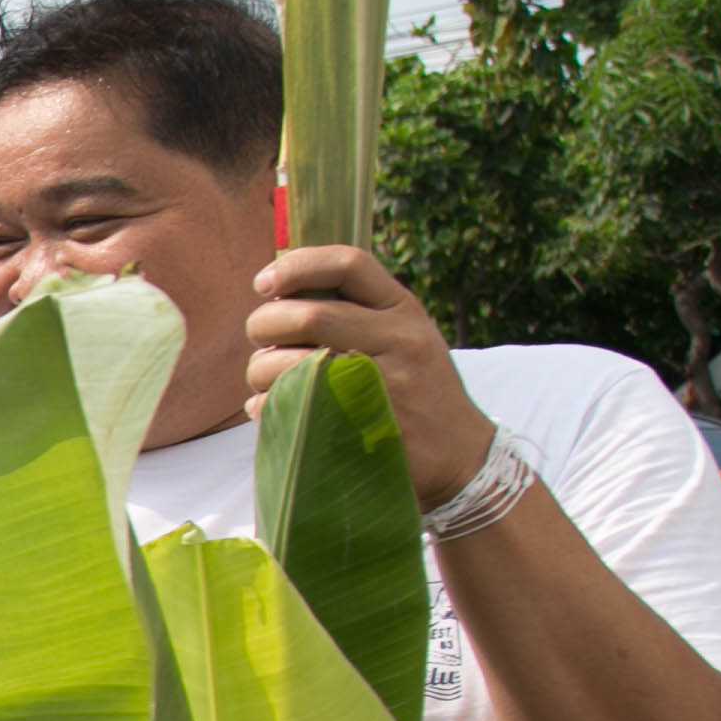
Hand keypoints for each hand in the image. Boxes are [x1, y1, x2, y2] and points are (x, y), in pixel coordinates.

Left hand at [243, 246, 497, 506]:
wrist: (461, 456)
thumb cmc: (417, 391)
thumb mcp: (404, 338)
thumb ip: (357, 313)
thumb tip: (278, 296)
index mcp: (404, 309)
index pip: (348, 265)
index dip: (296, 267)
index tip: (263, 284)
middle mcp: (399, 338)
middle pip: (307, 315)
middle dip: (264, 325)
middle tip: (261, 341)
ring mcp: (384, 383)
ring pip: (291, 361)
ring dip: (260, 370)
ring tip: (265, 380)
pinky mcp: (363, 424)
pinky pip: (292, 405)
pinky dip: (266, 404)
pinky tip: (270, 408)